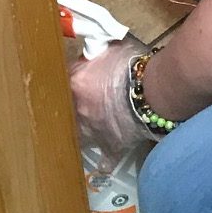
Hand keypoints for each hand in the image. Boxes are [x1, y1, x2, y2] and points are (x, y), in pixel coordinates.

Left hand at [69, 36, 148, 158]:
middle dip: (69, 109)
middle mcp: (77, 109)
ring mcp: (92, 131)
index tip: (69, 80)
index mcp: (75, 82)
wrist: (152, 90)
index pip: (59, 81)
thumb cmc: (132, 64)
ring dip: (80, 134)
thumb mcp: (110, 47)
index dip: (67, 80)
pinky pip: (105, 159)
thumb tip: (92, 50)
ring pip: (78, 136)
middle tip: (75, 106)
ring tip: (83, 133)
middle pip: (64, 112)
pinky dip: (105, 161)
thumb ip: (97, 52)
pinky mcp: (110, 146)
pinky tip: (103, 165)